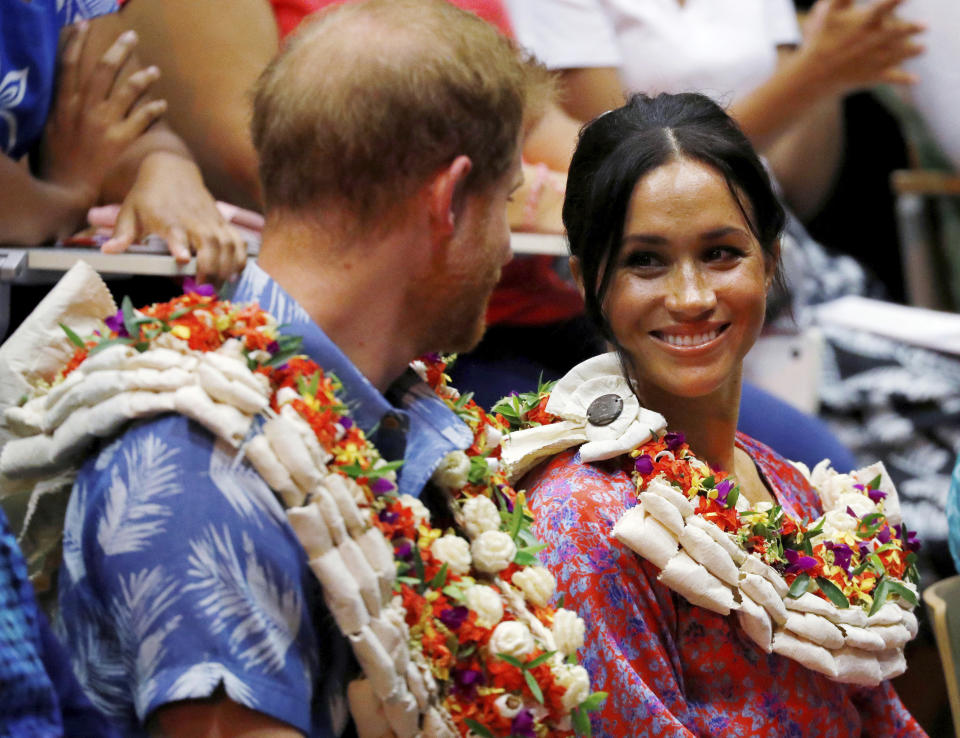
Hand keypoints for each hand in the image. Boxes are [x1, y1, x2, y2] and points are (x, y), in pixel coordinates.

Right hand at [42, 23, 165, 210]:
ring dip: (142, 78)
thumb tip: (68, 92)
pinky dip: (153, 109)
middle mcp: (83, 109)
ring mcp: (103, 124)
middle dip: (118, 51)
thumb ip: (59, 108)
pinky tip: (163, 104)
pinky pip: (141, 119)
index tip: (84, 25)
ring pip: (125, 91)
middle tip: (131, 37)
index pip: (67, 65)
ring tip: (154, 70)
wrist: (66, 190)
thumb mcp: (49, 129)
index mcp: (62, 104)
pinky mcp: (119, 141)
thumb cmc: (55, 162)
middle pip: (101, 71)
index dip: (75, 42)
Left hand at [102, 150, 247, 283]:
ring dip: (227, 267)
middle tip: (204, 291)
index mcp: (167, 218)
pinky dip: (240, 258)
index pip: (176, 232)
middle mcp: (193, 220)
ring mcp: (211, 220)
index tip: (183, 259)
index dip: (180, 245)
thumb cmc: (147, 195)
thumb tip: (108, 250)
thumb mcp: (129, 212)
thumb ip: (122, 234)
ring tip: (220, 286)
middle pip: (210, 244)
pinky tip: (235, 272)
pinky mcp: (222, 222)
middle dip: (210, 269)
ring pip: (228, 245)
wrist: (172, 169)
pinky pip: (238, 241)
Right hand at [799, 0, 924, 94]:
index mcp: (865, 22)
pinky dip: (904, 79)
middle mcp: (874, 40)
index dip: (896, 0)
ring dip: (913, 51)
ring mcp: (876, 59)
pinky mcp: (872, 77)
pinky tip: (915, 80)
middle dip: (913, 28)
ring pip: (901, 54)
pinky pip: (893, 78)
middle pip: (899, 31)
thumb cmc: (819, 40)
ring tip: (922, 49)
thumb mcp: (828, 12)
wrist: (813, 74)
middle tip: (925, 26)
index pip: (885, 6)